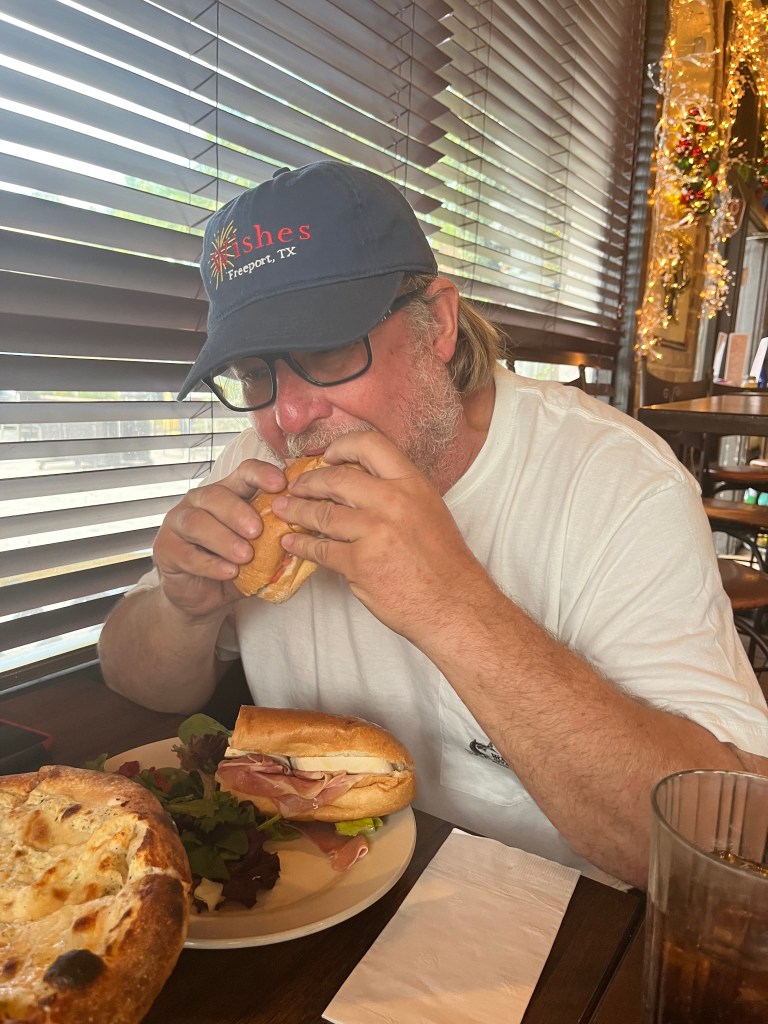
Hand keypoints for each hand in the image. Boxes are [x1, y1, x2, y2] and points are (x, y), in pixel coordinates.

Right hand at [152, 459, 286, 619]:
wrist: (203, 596)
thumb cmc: (235, 565)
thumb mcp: (260, 550)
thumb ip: (276, 538)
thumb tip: (305, 533)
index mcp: (228, 493)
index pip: (243, 472)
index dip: (261, 474)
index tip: (280, 485)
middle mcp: (200, 502)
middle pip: (216, 495)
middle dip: (238, 512)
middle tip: (258, 531)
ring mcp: (178, 523)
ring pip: (197, 522)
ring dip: (224, 539)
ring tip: (245, 557)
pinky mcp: (166, 549)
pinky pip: (187, 553)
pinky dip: (210, 564)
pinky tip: (229, 572)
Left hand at [272, 433, 487, 643]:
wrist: (454, 605)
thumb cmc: (444, 563)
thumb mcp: (429, 510)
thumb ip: (397, 493)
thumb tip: (359, 485)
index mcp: (412, 484)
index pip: (370, 445)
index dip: (341, 446)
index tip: (326, 456)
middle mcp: (392, 501)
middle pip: (336, 479)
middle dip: (308, 482)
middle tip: (294, 487)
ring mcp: (374, 532)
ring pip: (322, 514)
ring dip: (296, 511)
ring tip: (283, 510)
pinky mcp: (359, 563)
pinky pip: (320, 550)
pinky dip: (301, 546)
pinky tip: (292, 543)